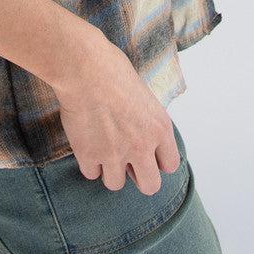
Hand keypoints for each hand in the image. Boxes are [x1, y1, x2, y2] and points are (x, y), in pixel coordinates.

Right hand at [51, 32, 181, 194]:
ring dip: (109, 170)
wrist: (84, 67)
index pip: (170, 165)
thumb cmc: (112, 69)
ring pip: (116, 184)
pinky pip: (91, 173)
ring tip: (102, 149)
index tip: (147, 154)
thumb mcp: (143, 94)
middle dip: (138, 176)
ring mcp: (115, 154)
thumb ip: (146, 121)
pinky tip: (86, 143)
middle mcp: (142, 146)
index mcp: (159, 128)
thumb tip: (140, 132)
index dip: (157, 161)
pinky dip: (88, 162)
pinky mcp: (89, 155)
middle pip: (150, 186)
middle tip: (126, 162)